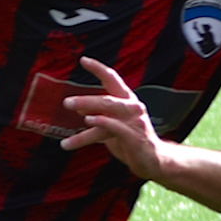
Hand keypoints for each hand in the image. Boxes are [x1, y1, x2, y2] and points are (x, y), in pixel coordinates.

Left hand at [63, 57, 166, 179]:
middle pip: (107, 97)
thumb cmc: (132, 142)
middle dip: (86, 98)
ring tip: (69, 107)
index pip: (113, 79)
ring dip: (88, 106)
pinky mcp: (135, 136)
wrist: (153, 161)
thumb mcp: (112, 126)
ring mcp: (135, 121)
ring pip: (109, 108)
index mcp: (128, 101)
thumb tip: (79, 109)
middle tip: (66, 102)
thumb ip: (98, 116)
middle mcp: (133, 107)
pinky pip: (115, 126)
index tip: (83, 60)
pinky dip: (101, 121)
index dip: (98, 69)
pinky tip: (88, 120)